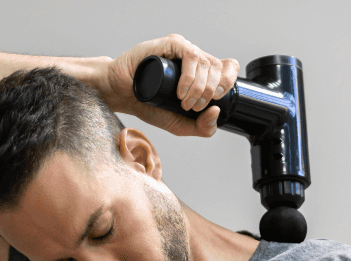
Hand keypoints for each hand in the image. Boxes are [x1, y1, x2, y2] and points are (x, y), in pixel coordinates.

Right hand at [104, 34, 239, 137]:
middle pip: (219, 67)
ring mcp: (183, 49)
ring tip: (183, 102)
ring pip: (207, 62)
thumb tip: (217, 111)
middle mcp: (195, 58)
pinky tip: (181, 90)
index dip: (228, 81)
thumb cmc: (148, 106)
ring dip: (200, 88)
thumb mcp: (180, 125)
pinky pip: (192, 55)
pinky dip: (191, 77)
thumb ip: (202, 127)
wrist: (122, 96)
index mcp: (201, 72)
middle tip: (191, 107)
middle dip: (210, 93)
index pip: (228, 67)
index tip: (217, 99)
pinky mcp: (171, 44)